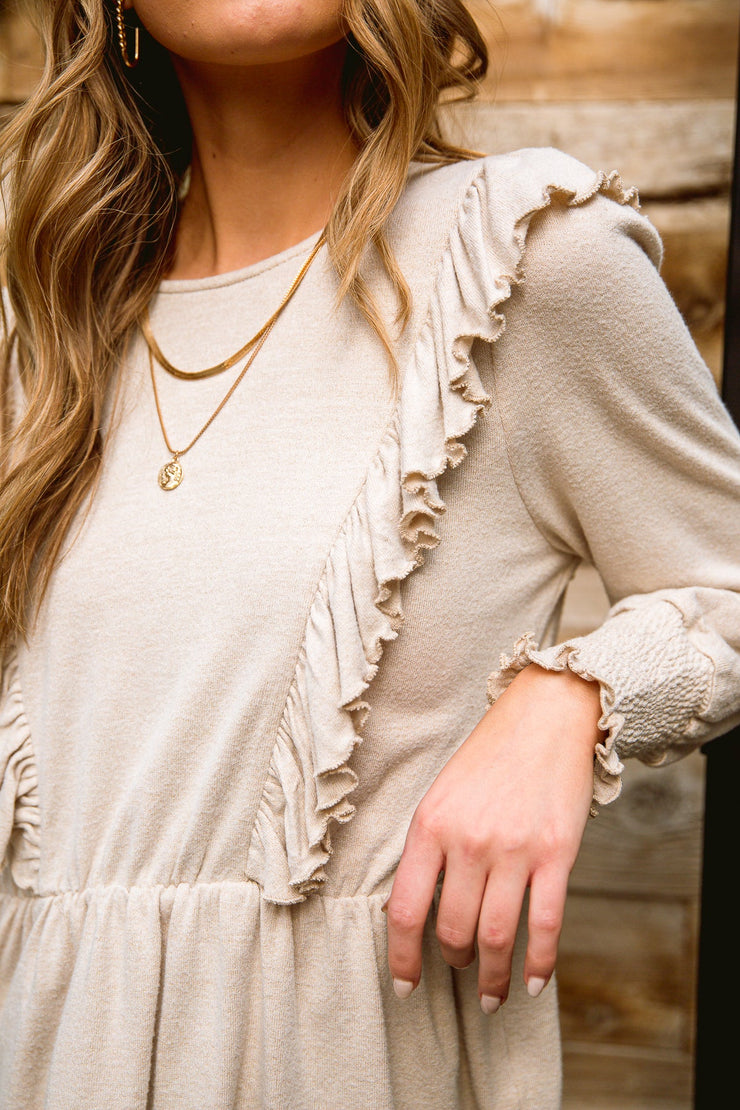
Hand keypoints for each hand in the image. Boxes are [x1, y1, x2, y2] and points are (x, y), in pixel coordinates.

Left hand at [383, 662, 604, 1011]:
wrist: (544, 717)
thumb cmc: (489, 757)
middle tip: (460, 969)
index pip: (406, 910)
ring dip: (492, 976)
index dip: (403, 958)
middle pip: (454, 929)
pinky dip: (540, 962)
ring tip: (491, 993)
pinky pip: (545, 924)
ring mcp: (514, 849)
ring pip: (496, 936)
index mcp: (430, 825)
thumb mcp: (442, 795)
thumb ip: (430, 848)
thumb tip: (420, 910)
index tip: (406, 986)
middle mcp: (468, 841)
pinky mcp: (555, 853)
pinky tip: (534, 982)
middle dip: (455, 961)